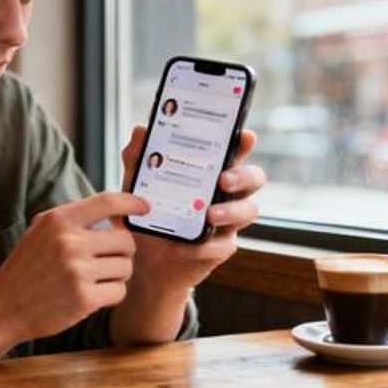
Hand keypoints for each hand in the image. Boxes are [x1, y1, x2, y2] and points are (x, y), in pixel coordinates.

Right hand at [0, 192, 149, 342]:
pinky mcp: (84, 299)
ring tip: (95, 278)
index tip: (145, 207)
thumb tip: (114, 209)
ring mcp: (77, 271)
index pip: (107, 202)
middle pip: (126, 240)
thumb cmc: (26, 267)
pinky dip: (111, 294)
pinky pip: (119, 291)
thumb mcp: (41, 230)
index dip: (132, 203)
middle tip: (107, 259)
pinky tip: (93, 294)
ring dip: (117, 274)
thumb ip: (73, 217)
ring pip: (126, 267)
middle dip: (123, 251)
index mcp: (59, 220)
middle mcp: (69, 242)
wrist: (3, 306)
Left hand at [120, 126, 265, 293]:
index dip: (244, 143)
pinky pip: (222, 246)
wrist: (140, 256)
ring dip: (231, 211)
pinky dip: (203, 246)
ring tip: (209, 215)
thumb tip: (141, 131)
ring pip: (248, 211)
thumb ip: (136, 158)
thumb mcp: (134, 184)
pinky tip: (180, 246)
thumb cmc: (145, 213)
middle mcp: (224, 193)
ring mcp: (226, 221)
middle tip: (223, 180)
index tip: (245, 136)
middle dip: (243, 176)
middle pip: (252, 178)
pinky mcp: (219, 248)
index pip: (234, 152)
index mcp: (209, 171)